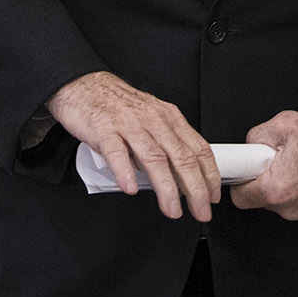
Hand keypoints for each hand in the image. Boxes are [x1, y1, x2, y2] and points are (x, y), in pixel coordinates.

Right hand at [48, 72, 219, 220]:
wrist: (85, 85)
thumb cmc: (119, 106)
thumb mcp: (152, 119)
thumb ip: (167, 144)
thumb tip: (182, 176)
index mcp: (169, 119)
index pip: (199, 148)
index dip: (210, 174)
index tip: (213, 196)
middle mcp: (153, 120)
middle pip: (181, 156)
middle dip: (195, 188)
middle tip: (200, 210)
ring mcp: (129, 124)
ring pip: (154, 157)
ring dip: (166, 187)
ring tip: (172, 209)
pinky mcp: (104, 129)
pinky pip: (116, 151)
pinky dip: (125, 171)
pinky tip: (131, 188)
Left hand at [231, 111, 297, 226]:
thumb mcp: (285, 124)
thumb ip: (258, 136)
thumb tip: (251, 145)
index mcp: (277, 189)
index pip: (240, 197)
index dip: (241, 181)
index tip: (246, 173)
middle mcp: (292, 208)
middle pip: (264, 200)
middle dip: (268, 180)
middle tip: (282, 160)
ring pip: (286, 204)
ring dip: (289, 187)